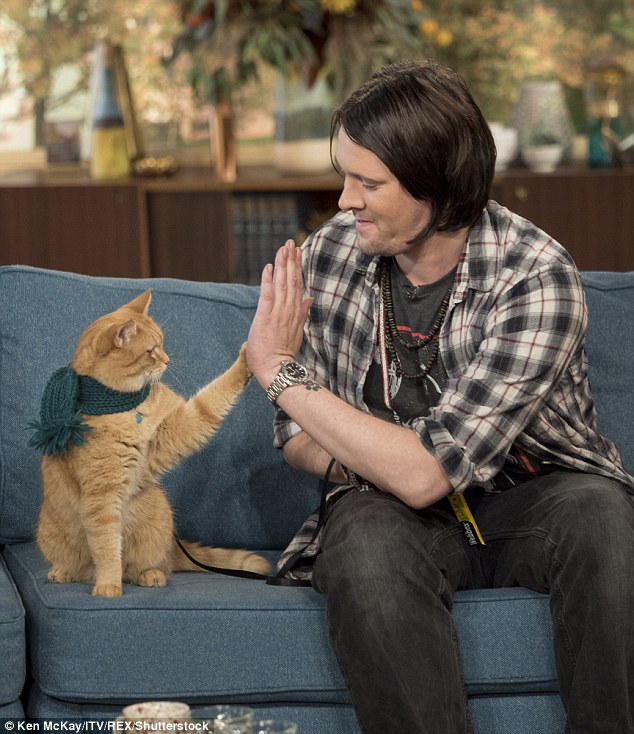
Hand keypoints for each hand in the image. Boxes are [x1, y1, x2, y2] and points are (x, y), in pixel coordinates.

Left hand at [247, 240, 311, 388]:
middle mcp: (289, 310)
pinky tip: (270, 266)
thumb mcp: (297, 332)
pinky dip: (268, 280)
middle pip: (292, 280)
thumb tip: (309, 298)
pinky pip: (267, 295)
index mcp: (296, 313)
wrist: (276, 369)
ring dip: (282, 265)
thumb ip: (302, 313)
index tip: (298, 251)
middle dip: (291, 260)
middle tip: (291, 242)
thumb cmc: (283, 353)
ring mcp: (278, 313)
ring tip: (283, 248)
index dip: (298, 267)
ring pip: (282, 284)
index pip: (298, 285)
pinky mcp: (266, 317)